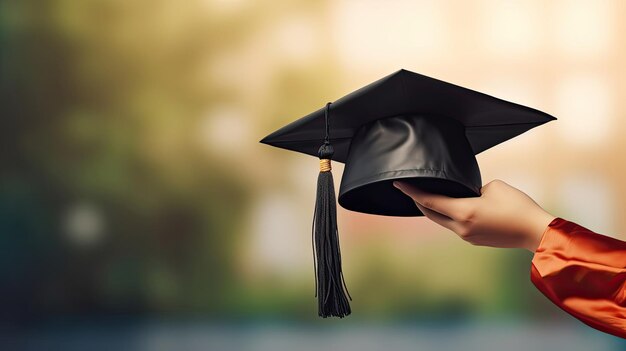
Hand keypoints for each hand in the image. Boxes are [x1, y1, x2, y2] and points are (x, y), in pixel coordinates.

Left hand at [393, 180, 555, 251]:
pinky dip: (448, 216)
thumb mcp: (493, 186)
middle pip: (431, 214)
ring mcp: (467, 236)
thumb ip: (473, 188)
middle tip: (409, 188)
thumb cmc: (517, 206)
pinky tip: (450, 207)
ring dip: (434, 209)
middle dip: (418, 201)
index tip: (398, 183)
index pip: (429, 201)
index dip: (412, 191)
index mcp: (463, 212)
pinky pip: (454, 226)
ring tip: (428, 196)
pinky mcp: (475, 240)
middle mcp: (461, 228)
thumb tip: (467, 194)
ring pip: (442, 221)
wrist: (535, 232)